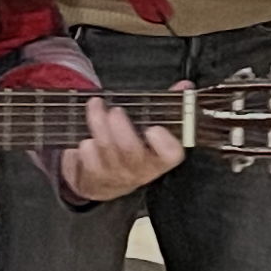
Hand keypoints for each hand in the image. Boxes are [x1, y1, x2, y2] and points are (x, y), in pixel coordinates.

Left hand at [61, 91, 187, 201]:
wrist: (103, 185)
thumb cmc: (131, 151)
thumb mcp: (150, 133)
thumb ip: (168, 108)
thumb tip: (185, 85)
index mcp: (159, 158)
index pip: (170, 155)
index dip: (165, 143)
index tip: (154, 128)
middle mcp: (139, 171)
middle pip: (131, 150)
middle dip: (121, 127)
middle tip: (115, 111)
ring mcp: (115, 176)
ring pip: (106, 148)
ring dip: (98, 123)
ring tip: (95, 106)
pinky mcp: (93, 178)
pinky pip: (88, 157)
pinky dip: (85, 143)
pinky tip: (85, 135)